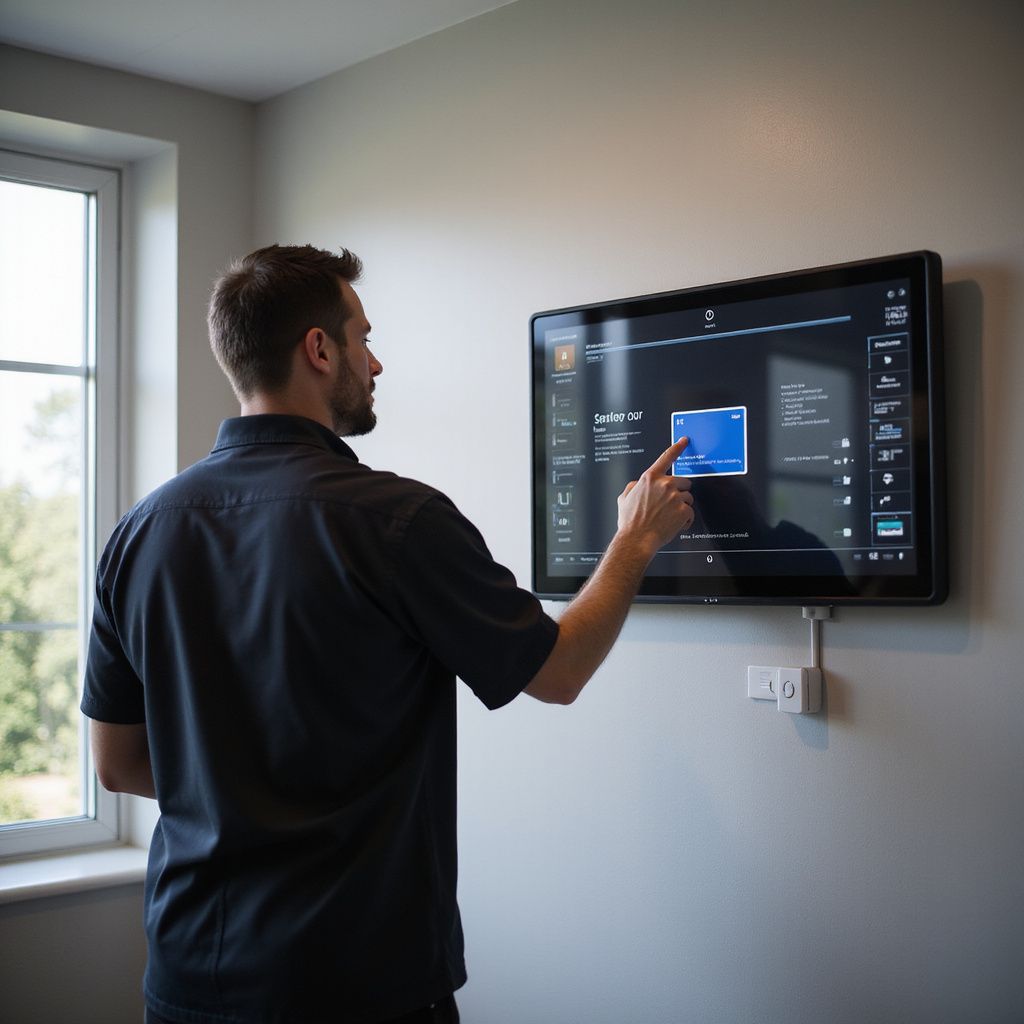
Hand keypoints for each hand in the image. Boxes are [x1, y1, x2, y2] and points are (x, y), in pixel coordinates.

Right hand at [616, 437, 694, 555]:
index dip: (677, 447)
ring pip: (688, 498)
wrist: (637, 539)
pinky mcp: (683, 510)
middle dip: (679, 492)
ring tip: (670, 517)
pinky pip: (690, 513)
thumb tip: (637, 485)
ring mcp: (675, 497)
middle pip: (684, 482)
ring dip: (682, 507)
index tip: (684, 441)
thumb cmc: (630, 522)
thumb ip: (632, 487)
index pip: (666, 457)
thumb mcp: (623, 499)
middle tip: (670, 505)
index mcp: (649, 479)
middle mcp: (664, 485)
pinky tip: (675, 525)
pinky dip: (685, 520)